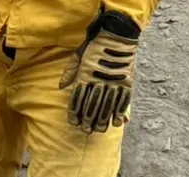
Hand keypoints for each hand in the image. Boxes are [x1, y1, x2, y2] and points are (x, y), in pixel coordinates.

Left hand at [58, 7, 140, 133]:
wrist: (117, 34)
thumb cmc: (95, 44)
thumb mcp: (78, 55)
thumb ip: (70, 72)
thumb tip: (61, 87)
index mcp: (85, 75)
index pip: (78, 98)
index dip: (75, 113)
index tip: (74, 123)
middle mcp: (98, 81)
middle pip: (92, 105)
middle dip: (88, 120)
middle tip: (85, 131)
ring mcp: (113, 81)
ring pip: (107, 106)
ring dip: (102, 120)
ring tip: (99, 130)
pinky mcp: (126, 81)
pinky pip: (123, 100)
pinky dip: (120, 112)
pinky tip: (117, 123)